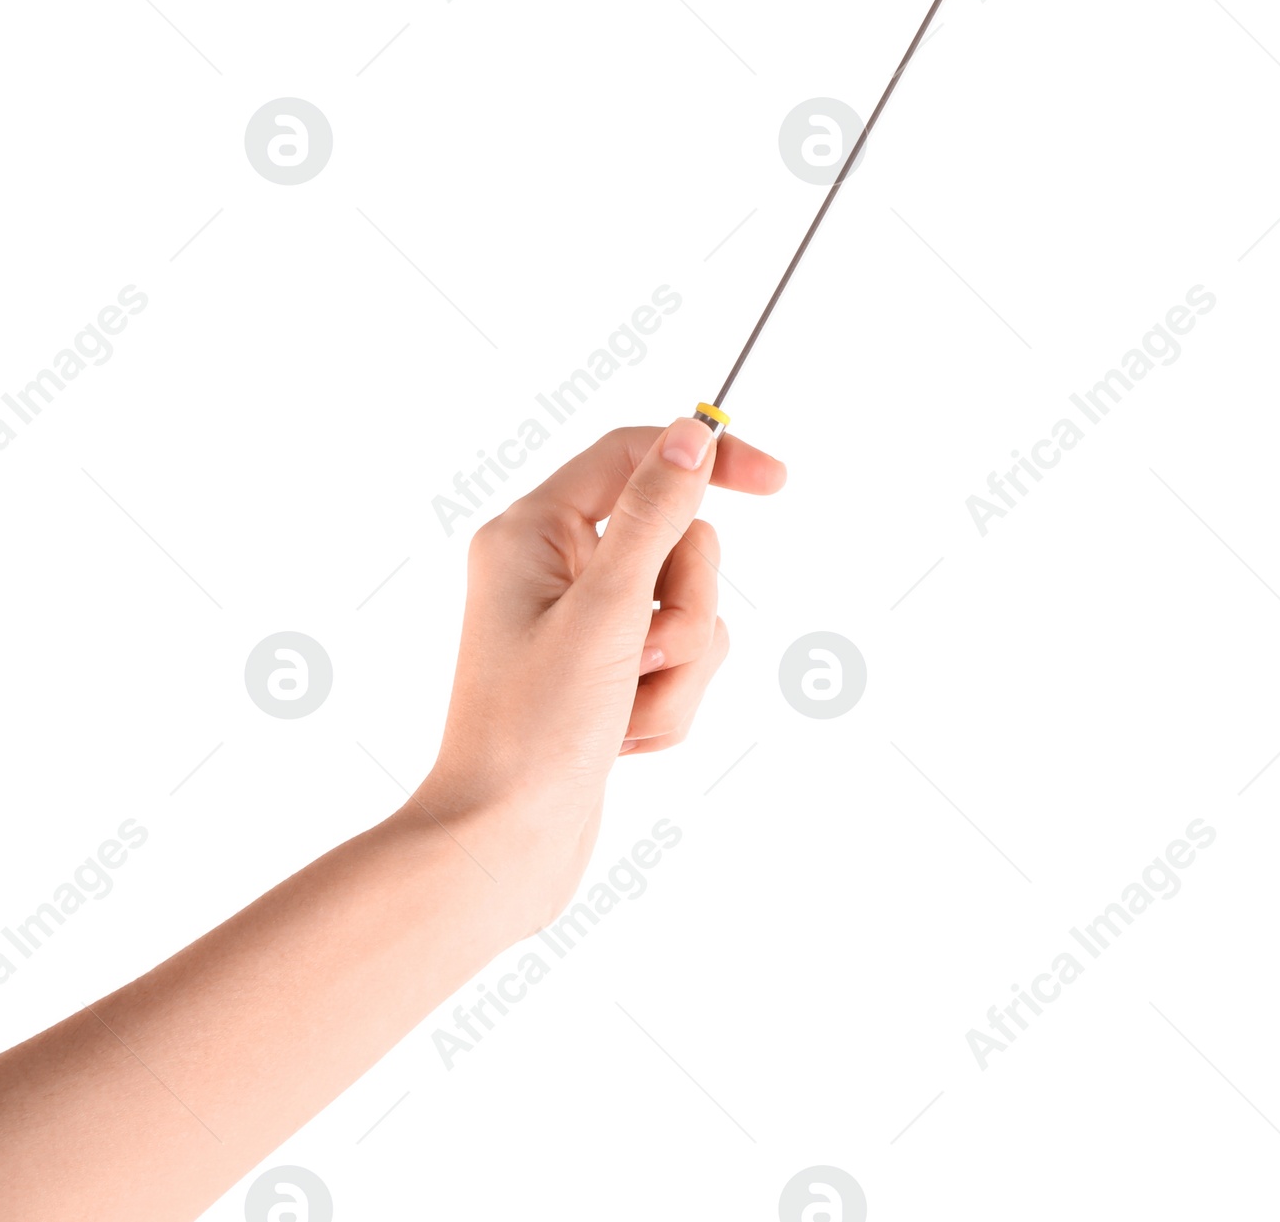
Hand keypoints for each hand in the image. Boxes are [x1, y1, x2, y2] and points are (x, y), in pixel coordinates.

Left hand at [419, 419, 785, 932]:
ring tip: (627, 713)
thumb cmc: (533, 729)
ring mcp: (582, 624)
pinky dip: (669, 704)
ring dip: (678, 669)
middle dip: (683, 607)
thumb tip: (691, 433)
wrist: (502, 847)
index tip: (777, 481)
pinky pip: (680, 663)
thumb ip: (655, 515)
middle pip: (675, 540)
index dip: (707, 459)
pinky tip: (625, 741)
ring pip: (688, 608)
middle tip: (643, 656)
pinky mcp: (605, 674)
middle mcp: (553, 568)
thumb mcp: (607, 611)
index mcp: (533, 532)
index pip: (634, 455)